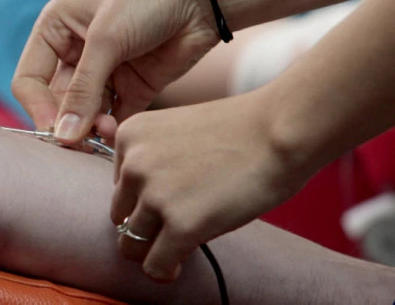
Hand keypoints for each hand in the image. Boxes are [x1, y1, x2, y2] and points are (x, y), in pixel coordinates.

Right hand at [12, 0, 220, 142]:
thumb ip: (82, 90)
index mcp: (55, 30)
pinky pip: (111, 120)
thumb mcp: (106, 39)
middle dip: (66, 124)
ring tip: (106, 132)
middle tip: (80, 143)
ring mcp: (103, 73)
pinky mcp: (131, 89)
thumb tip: (62, 136)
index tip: (55, 130)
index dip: (37, 108)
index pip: (29, 80)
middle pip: (54, 103)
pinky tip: (117, 134)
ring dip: (88, 130)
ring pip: (82, 115)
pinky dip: (111, 132)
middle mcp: (74, 53)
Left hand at [111, 92, 309, 282]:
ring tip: (177, 247)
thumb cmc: (239, 131)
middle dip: (143, 226)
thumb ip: (151, 162)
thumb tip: (138, 212)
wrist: (279, 131)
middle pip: (120, 215)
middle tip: (170, 230)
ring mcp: (154, 195)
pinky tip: (178, 266)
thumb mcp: (175, 133)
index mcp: (129, 136)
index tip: (171, 200)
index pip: (120, 185)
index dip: (144, 198)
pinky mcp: (180, 224)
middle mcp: (133, 164)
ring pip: (132, 243)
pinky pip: (154, 265)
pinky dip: (163, 271)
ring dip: (153, 249)